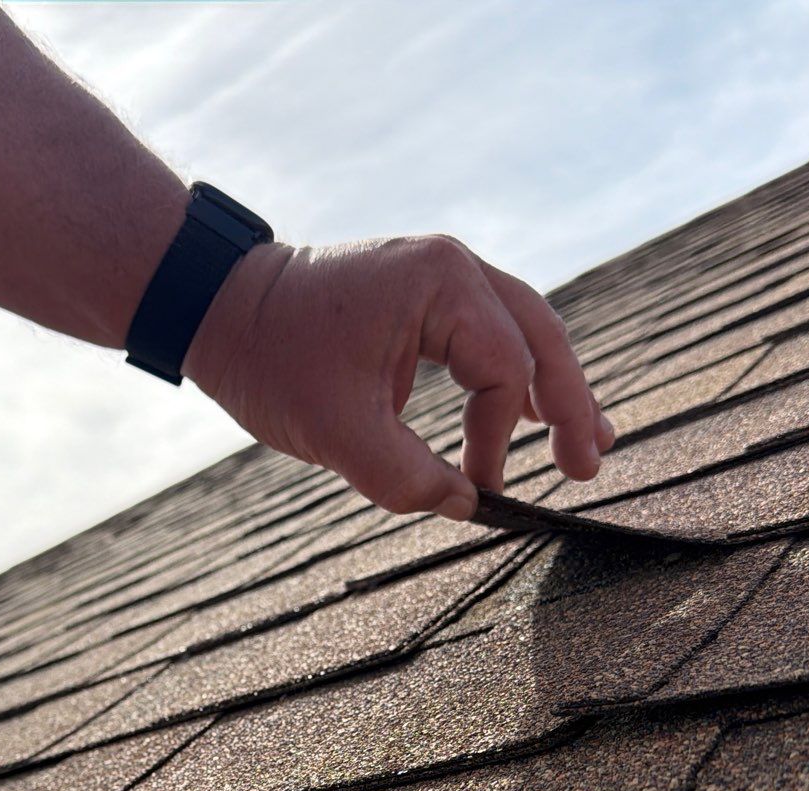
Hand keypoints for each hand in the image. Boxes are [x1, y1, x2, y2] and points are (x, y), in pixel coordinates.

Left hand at [183, 236, 614, 520]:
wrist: (217, 308)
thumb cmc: (271, 359)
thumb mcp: (336, 432)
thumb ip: (407, 477)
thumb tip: (466, 506)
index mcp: (440, 283)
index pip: (503, 370)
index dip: (498, 439)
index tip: (480, 488)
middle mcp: (453, 267)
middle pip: (540, 337)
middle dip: (570, 405)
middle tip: (590, 466)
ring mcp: (440, 276)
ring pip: (524, 333)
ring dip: (555, 389)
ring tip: (591, 442)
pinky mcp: (424, 296)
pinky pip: (490, 334)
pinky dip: (516, 376)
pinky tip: (536, 416)